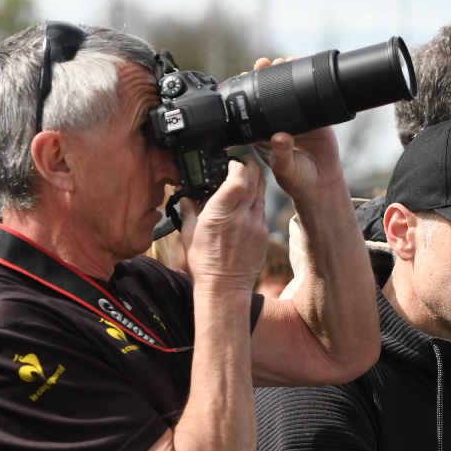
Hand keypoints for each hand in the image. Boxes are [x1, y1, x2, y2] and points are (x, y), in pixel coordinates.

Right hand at [179, 156, 267, 293]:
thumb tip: (186, 197)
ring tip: (249, 176)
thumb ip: (189, 212)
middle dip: (250, 167)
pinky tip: (250, 200)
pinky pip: (263, 210)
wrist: (225, 288)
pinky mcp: (264, 234)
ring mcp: (255, 225)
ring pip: (262, 193)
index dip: (237, 166)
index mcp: (220, 214)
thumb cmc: (204, 264)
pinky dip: (257, 200)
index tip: (232, 163)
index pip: (237, 180)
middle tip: (244, 162)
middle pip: (254, 181)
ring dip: (257, 181)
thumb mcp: (189, 235)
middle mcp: (241, 217)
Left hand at [249, 57, 346, 204]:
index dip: (248, 91)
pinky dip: (309, 85)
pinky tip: (307, 71)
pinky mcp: (315, 120)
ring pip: (289, 92)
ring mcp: (296, 120)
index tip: (245, 75)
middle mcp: (278, 123)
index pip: (252, 108)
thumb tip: (279, 137)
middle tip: (264, 63)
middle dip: (266, 76)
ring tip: (286, 60)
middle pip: (269, 94)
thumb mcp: (284, 169)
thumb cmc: (296, 180)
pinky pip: (311, 99)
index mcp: (263, 133)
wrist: (321, 184)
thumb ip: (281, 154)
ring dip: (287, 75)